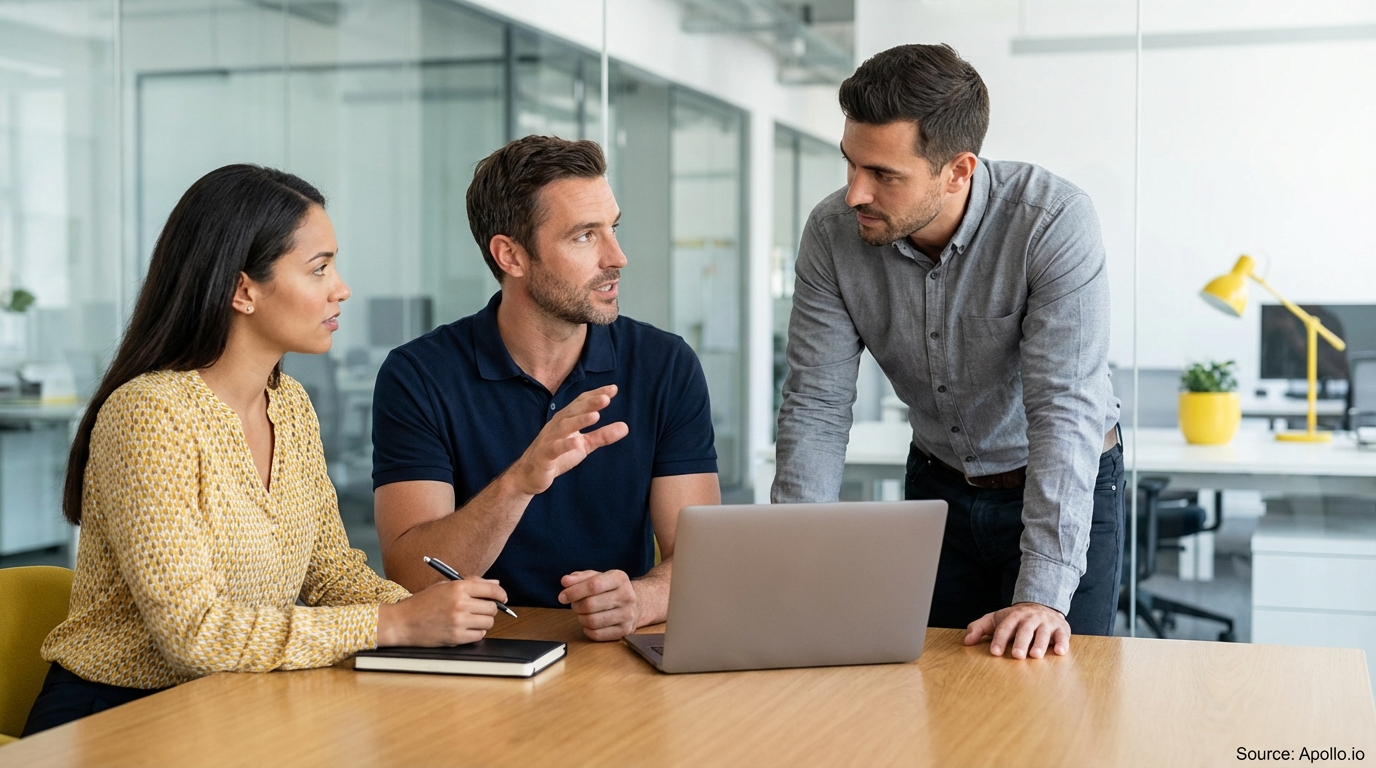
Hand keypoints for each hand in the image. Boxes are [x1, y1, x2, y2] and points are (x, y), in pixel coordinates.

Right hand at [376, 578, 506, 646]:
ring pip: (488, 622)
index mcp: (458, 587)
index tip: (502, 598)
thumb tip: (495, 584)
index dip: (501, 594)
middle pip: (492, 607)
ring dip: (483, 621)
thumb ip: (471, 583)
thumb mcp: (444, 586)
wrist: (402, 622)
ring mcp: (459, 621)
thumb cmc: (422, 603)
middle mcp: (460, 603)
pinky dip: (476, 633)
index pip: (492, 589)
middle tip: (482, 609)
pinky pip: (479, 635)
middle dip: (490, 609)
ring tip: (471, 619)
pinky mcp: (456, 637)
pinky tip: (465, 628)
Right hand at [509, 385, 628, 495]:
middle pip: (573, 411)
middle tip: (606, 397)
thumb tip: (626, 427)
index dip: (596, 395)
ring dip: (579, 420)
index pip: (581, 403)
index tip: (613, 389)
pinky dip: (565, 445)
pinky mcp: (544, 456)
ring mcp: (549, 440)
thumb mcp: (583, 445)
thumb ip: (602, 435)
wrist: (529, 475)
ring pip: (564, 427)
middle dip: (589, 403)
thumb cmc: (557, 456)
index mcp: (566, 420)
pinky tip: (577, 442)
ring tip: (595, 415)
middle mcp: (557, 426)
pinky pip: (554, 448)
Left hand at [558, 569, 637, 641]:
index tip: (562, 597)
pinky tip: (590, 623)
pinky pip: (597, 634)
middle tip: (575, 605)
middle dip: (576, 606)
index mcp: (620, 578)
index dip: (574, 592)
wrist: (636, 603)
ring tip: (583, 613)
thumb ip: (580, 578)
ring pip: (592, 621)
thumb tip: (565, 581)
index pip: (593, 585)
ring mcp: (628, 615)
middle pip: (590, 604)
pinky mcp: (625, 630)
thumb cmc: (611, 589)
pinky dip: (588, 630)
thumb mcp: (598, 577)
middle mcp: (627, 596)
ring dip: (581, 618)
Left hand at [963, 602, 1070, 659]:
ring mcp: (1046, 622)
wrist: (1042, 605)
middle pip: (1025, 629)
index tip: (995, 652)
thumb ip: (980, 628)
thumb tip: (966, 641)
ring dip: (1040, 643)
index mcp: (1013, 616)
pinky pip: (1063, 635)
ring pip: (1043, 632)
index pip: (1005, 627)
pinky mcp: (1061, 628)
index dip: (1000, 639)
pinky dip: (1062, 643)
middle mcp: (1030, 618)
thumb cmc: (1015, 619)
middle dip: (1021, 642)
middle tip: (1017, 655)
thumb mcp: (996, 619)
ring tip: (1035, 655)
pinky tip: (1060, 652)